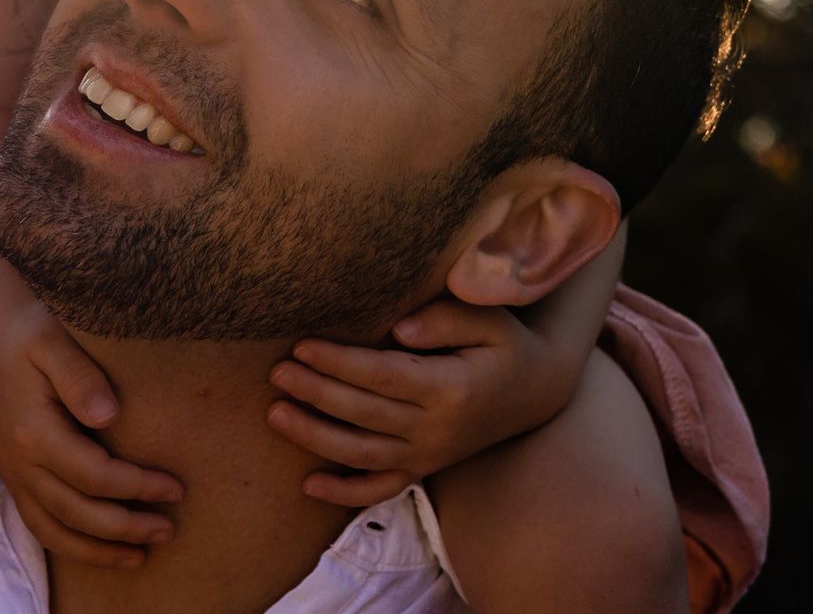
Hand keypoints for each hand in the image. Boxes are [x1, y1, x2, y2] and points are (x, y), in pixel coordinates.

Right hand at [0, 303, 183, 567]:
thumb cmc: (35, 331)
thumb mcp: (56, 342)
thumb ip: (81, 377)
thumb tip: (108, 415)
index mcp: (33, 431)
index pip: (94, 475)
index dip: (137, 487)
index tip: (176, 488)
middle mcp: (19, 462)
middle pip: (77, 512)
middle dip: (126, 527)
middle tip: (170, 529)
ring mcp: (13, 474)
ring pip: (55, 530)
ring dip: (98, 549)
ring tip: (140, 556)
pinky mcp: (15, 477)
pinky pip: (40, 525)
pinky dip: (71, 545)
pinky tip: (101, 549)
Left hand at [266, 299, 570, 506]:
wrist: (537, 391)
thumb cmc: (505, 345)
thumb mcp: (490, 320)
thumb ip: (446, 319)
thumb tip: (398, 328)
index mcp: (450, 388)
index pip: (382, 376)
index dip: (339, 363)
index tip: (303, 345)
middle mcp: (436, 429)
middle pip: (363, 414)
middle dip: (315, 393)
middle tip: (277, 372)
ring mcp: (428, 455)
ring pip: (361, 456)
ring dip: (315, 437)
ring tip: (275, 414)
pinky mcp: (423, 469)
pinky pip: (380, 490)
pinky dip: (344, 493)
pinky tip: (308, 484)